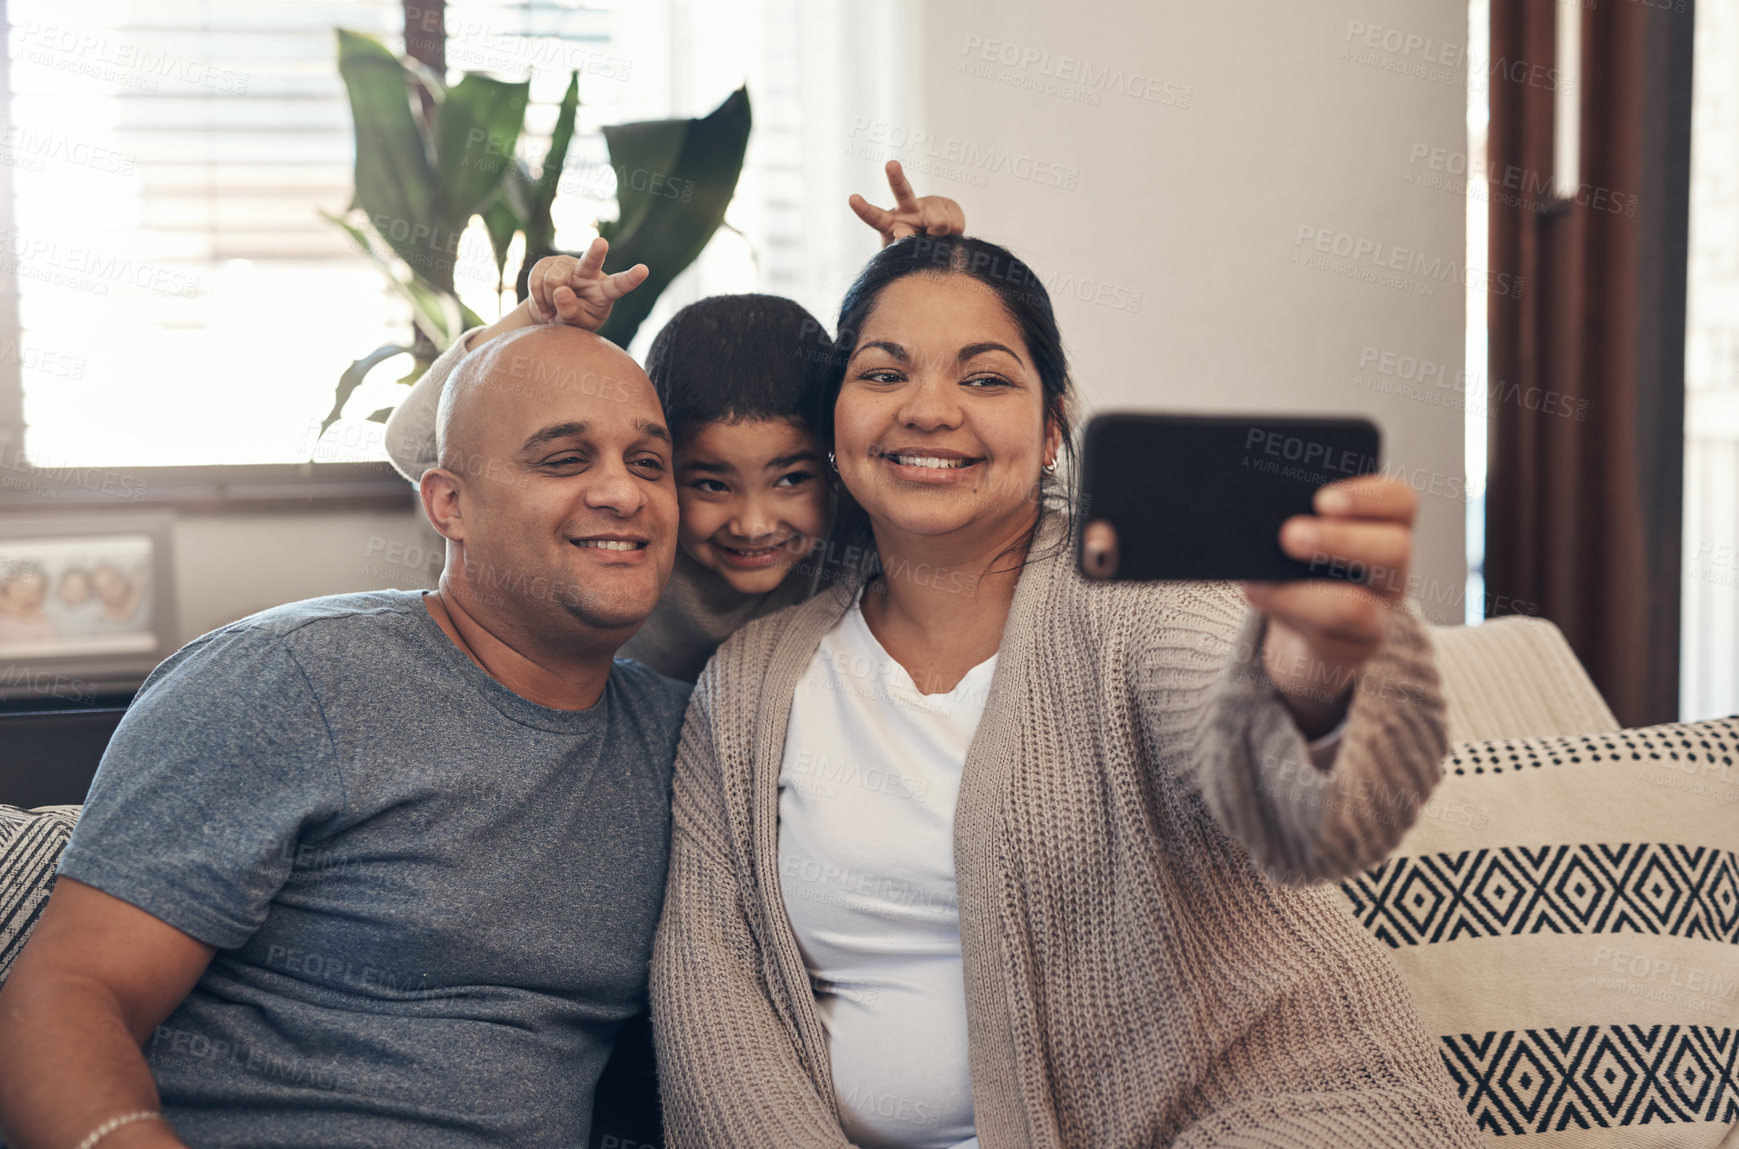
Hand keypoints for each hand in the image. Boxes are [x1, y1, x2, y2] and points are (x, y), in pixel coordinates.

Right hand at [525, 236, 648, 330]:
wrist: (551, 313)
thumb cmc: (572, 320)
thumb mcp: (577, 326)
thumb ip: (572, 313)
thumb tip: (561, 290)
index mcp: (605, 291)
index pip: (619, 285)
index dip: (630, 278)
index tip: (644, 270)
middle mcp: (589, 273)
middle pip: (591, 262)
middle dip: (596, 252)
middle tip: (601, 243)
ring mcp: (567, 265)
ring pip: (554, 280)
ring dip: (549, 299)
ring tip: (554, 307)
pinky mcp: (547, 262)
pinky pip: (536, 281)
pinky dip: (537, 297)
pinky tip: (545, 302)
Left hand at [849, 160, 966, 246]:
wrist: (940, 249)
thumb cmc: (913, 253)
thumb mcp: (903, 255)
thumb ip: (901, 246)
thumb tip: (904, 232)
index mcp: (889, 222)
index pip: (875, 217)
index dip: (863, 209)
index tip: (852, 198)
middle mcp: (907, 209)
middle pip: (902, 191)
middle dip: (896, 177)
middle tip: (891, 164)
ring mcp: (929, 206)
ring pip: (939, 221)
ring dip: (939, 238)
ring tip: (937, 242)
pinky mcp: (949, 206)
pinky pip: (955, 225)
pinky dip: (954, 236)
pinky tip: (949, 235)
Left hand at [1242, 476, 1418, 736]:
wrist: (1303, 638)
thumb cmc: (1301, 569)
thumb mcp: (1302, 540)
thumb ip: (1291, 518)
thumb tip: (1252, 511)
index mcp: (1386, 527)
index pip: (1400, 502)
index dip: (1369, 497)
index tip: (1323, 498)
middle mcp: (1391, 570)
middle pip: (1393, 550)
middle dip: (1339, 540)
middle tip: (1289, 534)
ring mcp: (1379, 615)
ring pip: (1358, 607)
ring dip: (1304, 593)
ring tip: (1259, 579)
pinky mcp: (1350, 651)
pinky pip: (1324, 637)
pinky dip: (1284, 614)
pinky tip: (1254, 596)